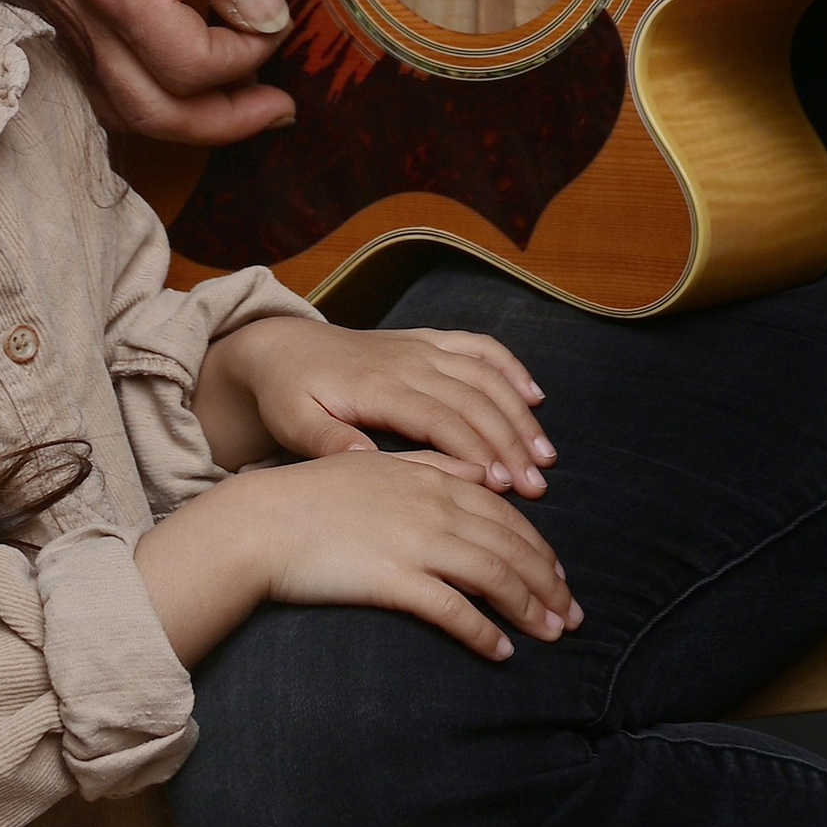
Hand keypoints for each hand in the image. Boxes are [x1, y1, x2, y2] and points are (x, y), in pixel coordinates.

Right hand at [0, 0, 297, 144]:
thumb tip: (266, 14)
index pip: (192, 66)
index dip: (249, 58)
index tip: (279, 25)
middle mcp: (81, 15)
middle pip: (154, 113)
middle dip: (224, 122)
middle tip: (278, 109)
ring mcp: (63, 15)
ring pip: (122, 108)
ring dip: (186, 120)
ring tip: (242, 101)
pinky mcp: (58, 6)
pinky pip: (101, 80)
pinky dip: (148, 95)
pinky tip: (184, 75)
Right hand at [134, 455, 579, 669]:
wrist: (260, 522)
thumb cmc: (309, 497)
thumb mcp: (377, 466)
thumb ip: (429, 464)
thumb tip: (477, 472)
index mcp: (432, 478)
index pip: (505, 513)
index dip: (537, 546)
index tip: (557, 575)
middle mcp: (434, 506)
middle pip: (511, 545)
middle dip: (547, 582)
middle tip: (572, 615)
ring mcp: (416, 542)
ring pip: (494, 575)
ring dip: (530, 607)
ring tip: (551, 634)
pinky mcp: (394, 579)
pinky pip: (453, 609)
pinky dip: (483, 631)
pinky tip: (500, 651)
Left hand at [206, 317, 551, 493]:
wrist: (282, 347)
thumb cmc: (288, 395)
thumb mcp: (292, 422)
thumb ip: (329, 442)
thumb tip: (367, 462)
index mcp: (379, 387)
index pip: (441, 419)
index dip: (476, 450)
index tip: (503, 485)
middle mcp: (409, 362)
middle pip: (474, 401)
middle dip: (511, 443)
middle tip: (537, 486)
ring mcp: (422, 348)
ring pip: (486, 377)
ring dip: (519, 414)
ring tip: (545, 455)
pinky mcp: (428, 341)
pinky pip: (479, 346)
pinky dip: (511, 367)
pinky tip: (535, 395)